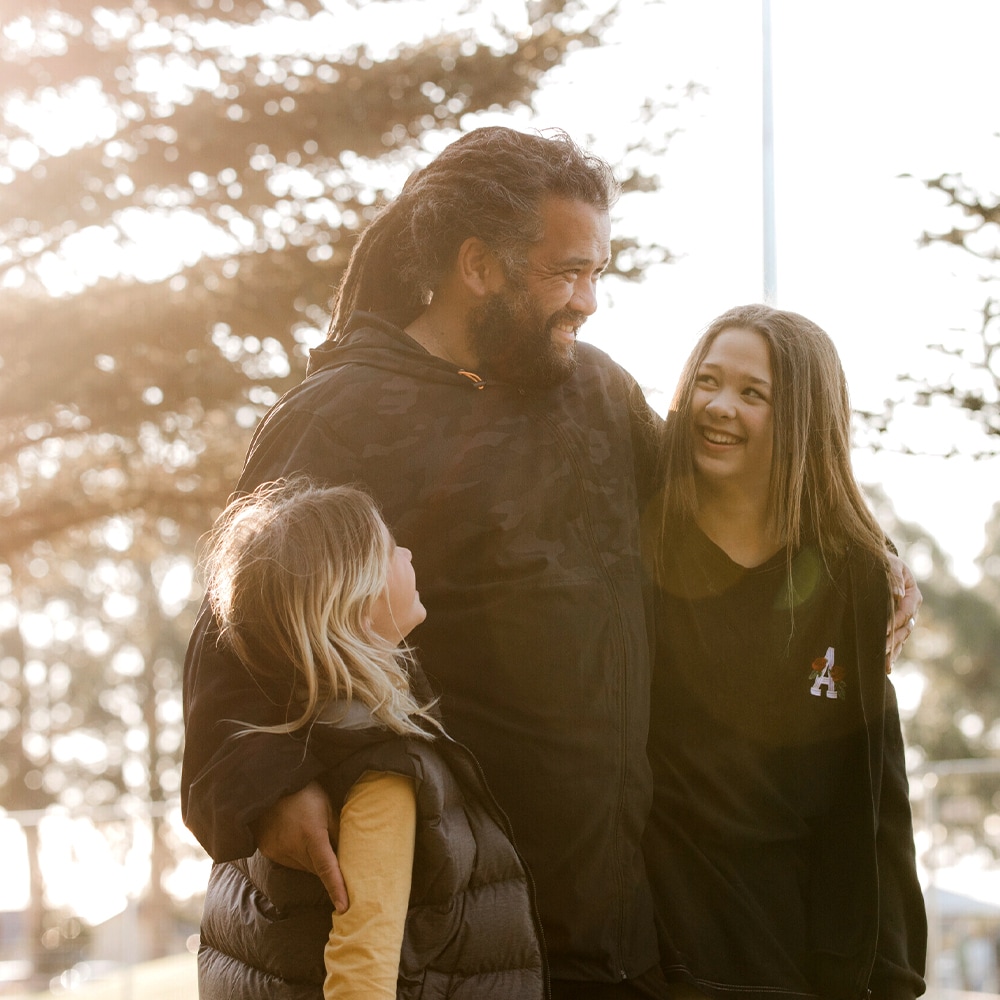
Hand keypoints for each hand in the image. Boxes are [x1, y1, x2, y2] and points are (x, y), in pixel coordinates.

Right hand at [253, 780, 347, 912]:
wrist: (270, 787)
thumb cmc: (305, 794)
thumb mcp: (327, 807)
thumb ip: (337, 830)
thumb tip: (350, 852)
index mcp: (312, 836)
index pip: (327, 868)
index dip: (337, 888)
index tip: (343, 908)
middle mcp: (293, 848)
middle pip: (315, 870)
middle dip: (326, 867)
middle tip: (334, 852)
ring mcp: (278, 851)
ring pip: (302, 867)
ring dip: (310, 860)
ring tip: (309, 836)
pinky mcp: (269, 852)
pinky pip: (288, 862)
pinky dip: (296, 856)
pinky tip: (295, 837)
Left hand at [885, 553, 921, 672]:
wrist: (879, 565)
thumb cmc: (884, 563)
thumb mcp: (890, 564)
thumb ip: (894, 577)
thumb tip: (898, 594)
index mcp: (914, 596)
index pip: (906, 611)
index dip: (895, 621)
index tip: (883, 629)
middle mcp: (912, 610)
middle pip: (905, 629)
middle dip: (894, 640)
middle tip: (881, 651)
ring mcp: (905, 620)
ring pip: (902, 638)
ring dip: (894, 651)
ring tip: (885, 664)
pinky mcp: (896, 626)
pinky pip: (896, 642)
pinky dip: (892, 653)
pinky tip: (885, 666)